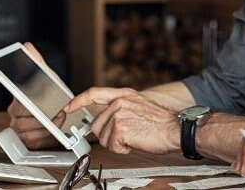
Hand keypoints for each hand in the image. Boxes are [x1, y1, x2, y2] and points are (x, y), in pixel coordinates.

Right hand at [6, 42, 62, 148]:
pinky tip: (53, 131)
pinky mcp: (27, 141)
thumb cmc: (51, 94)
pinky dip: (45, 138)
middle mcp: (15, 115)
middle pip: (21, 120)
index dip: (26, 106)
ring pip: (26, 132)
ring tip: (57, 120)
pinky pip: (32, 142)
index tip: (34, 106)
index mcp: (18, 99)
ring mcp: (19, 129)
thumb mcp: (46, 77)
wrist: (60, 110)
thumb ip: (36, 62)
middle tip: (56, 112)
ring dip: (45, 127)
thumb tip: (27, 47)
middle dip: (42, 117)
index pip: (17, 103)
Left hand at [64, 87, 178, 154]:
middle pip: (97, 124)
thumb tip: (104, 120)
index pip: (94, 93)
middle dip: (108, 135)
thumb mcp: (139, 106)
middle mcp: (119, 102)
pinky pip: (112, 146)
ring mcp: (119, 114)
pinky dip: (123, 149)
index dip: (78, 101)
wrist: (176, 129)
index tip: (68, 107)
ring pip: (104, 137)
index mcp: (124, 94)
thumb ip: (120, 108)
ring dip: (117, 143)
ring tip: (135, 137)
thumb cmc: (162, 122)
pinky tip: (135, 142)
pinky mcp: (120, 129)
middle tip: (126, 136)